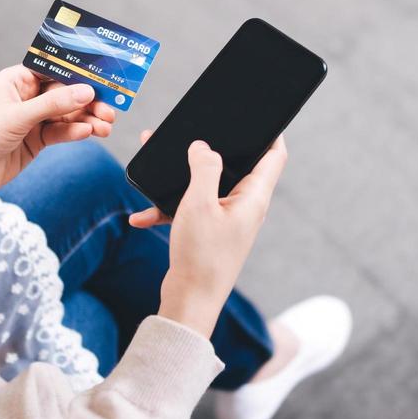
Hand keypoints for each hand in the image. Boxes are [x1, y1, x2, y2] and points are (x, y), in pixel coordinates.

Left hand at [0, 65, 116, 203]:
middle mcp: (27, 97)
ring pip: (67, 114)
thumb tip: (86, 91)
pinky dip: (75, 132)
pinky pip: (61, 132)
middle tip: (111, 108)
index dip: (80, 73)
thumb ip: (53, 105)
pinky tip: (88, 133)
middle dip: (89, 100)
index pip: (55, 70)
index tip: (105, 77)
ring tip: (106, 125)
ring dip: (87, 118)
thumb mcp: (16, 117)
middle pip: (66, 93)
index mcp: (17, 80)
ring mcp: (32, 120)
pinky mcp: (36, 141)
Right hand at [136, 132, 288, 336]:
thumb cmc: (202, 256)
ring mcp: (227, 220)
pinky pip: (190, 210)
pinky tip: (142, 215)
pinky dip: (170, 209)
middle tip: (195, 130)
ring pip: (206, 186)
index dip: (271, 131)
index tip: (259, 114)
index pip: (275, 155)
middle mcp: (245, 207)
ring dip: (183, 176)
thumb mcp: (199, 203)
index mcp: (254, 197)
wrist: (190, 304)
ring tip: (159, 159)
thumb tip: (203, 147)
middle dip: (212, 148)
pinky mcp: (209, 234)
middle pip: (235, 166)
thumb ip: (203, 168)